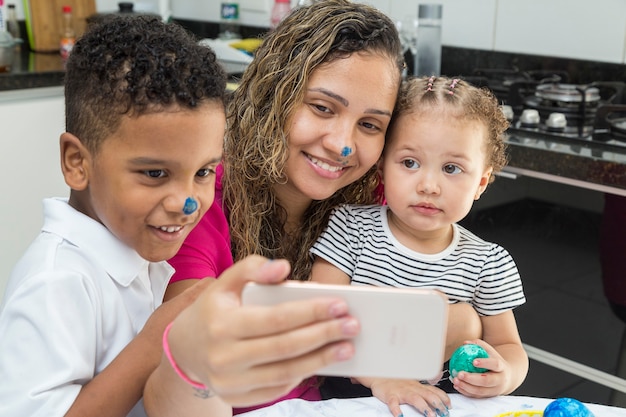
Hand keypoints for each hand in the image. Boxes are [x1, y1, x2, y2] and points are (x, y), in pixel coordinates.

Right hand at [168, 255, 360, 406]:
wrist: (184, 349)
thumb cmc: (213, 310)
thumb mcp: (224, 282)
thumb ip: (252, 268)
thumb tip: (284, 268)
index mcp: (222, 325)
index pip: (276, 318)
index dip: (311, 312)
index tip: (340, 305)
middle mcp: (224, 357)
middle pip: (285, 347)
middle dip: (324, 335)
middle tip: (352, 326)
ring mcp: (230, 382)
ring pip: (285, 372)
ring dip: (321, 360)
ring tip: (346, 347)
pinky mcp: (237, 398)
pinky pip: (277, 388)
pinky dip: (303, 374)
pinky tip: (321, 360)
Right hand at [361, 377, 449, 416]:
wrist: (379, 375)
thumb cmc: (396, 382)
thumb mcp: (412, 384)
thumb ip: (423, 390)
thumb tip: (437, 398)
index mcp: (418, 386)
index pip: (434, 391)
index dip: (443, 398)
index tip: (449, 405)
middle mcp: (412, 388)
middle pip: (427, 394)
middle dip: (437, 404)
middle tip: (444, 413)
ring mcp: (401, 391)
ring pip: (414, 398)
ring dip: (423, 407)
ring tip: (429, 415)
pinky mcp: (390, 395)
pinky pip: (393, 402)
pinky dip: (396, 409)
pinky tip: (400, 416)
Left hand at [449, 339, 511, 397]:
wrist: (507, 377)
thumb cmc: (495, 362)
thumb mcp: (491, 352)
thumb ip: (479, 345)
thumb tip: (465, 343)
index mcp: (501, 367)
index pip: (495, 365)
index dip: (485, 363)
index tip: (474, 361)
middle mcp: (500, 380)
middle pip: (486, 381)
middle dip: (472, 378)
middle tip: (460, 373)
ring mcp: (494, 390)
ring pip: (480, 391)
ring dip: (466, 386)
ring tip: (455, 380)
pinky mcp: (488, 396)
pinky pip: (476, 396)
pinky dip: (465, 392)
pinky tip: (457, 386)